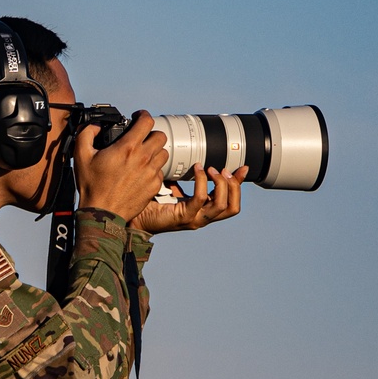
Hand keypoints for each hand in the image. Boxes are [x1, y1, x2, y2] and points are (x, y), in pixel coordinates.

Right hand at [74, 110, 167, 220]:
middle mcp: (143, 158)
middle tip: (141, 138)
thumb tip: (95, 126)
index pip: (147, 121)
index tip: (138, 118)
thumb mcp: (81, 155)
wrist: (102, 213)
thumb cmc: (92, 186)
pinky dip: (154, 168)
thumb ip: (86, 133)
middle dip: (150, 134)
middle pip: (160, 136)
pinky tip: (142, 172)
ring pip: (163, 153)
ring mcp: (150, 173)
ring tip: (143, 155)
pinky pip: (160, 171)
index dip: (142, 115)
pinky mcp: (154, 186)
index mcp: (127, 147)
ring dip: (155, 151)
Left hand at [132, 164, 247, 233]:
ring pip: (222, 205)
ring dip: (220, 184)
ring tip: (210, 169)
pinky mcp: (184, 217)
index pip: (230, 201)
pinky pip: (200, 198)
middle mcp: (202, 218)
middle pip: (232, 207)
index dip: (239, 185)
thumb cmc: (152, 202)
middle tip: (222, 169)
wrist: (135, 217)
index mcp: (203, 211)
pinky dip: (202, 181)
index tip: (242, 168)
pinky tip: (196, 169)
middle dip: (233, 186)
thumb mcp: (176, 187)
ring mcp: (194, 219)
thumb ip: (188, 179)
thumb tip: (196, 159)